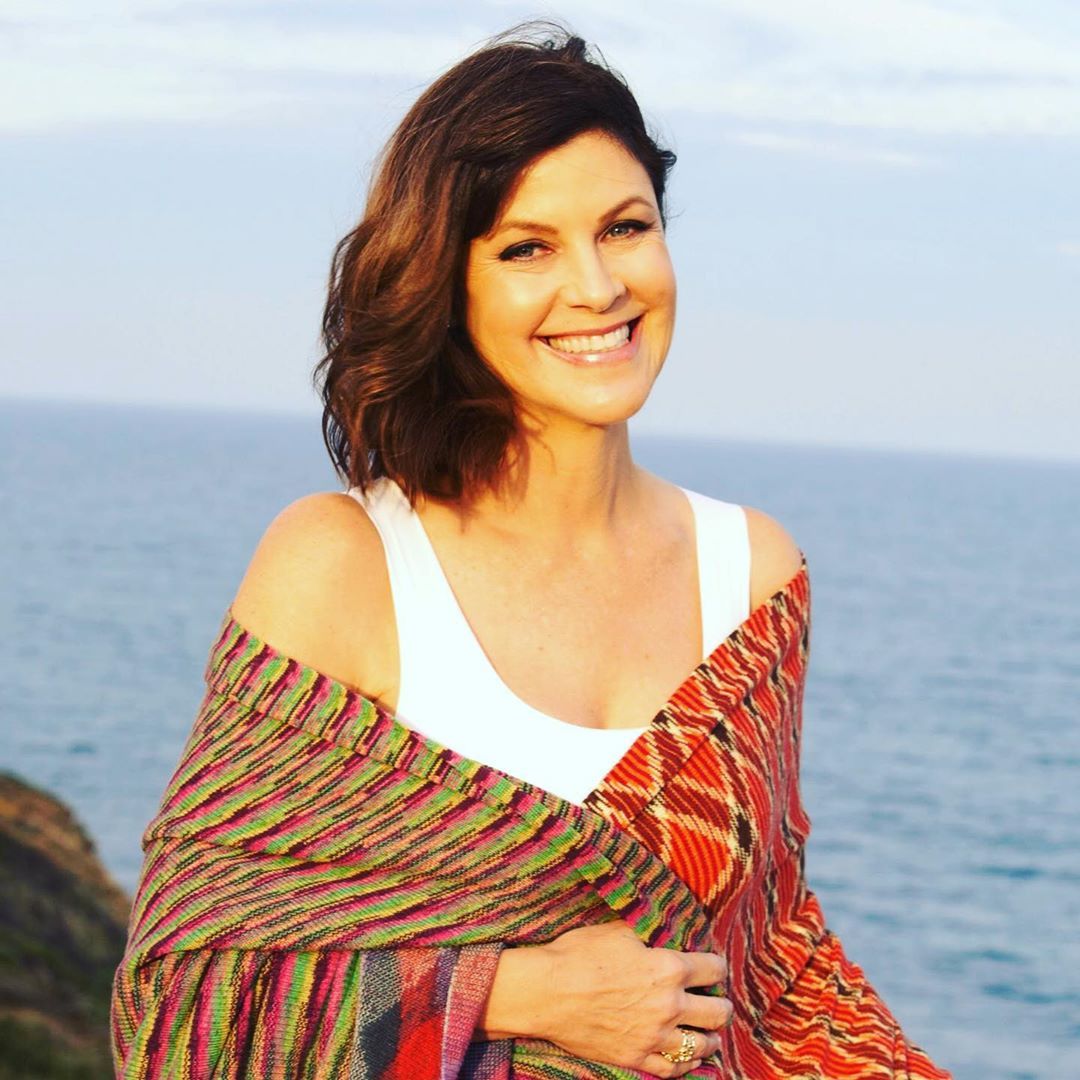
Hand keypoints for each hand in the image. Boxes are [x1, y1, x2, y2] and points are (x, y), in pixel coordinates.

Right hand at [479, 921, 732, 1076]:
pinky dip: (685, 1062)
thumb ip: (650, 935)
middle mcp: (670, 1005)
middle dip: (721, 1004)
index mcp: (669, 968)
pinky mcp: (637, 1058)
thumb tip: (665, 932)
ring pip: (702, 1044)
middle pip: (718, 1012)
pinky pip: (674, 1068)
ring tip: (705, 1031)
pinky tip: (685, 1055)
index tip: (712, 965)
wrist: (548, 992)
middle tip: (716, 1000)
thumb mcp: (619, 931)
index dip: (716, 965)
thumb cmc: (580, 954)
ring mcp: (654, 1037)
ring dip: (708, 1036)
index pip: (714, 969)